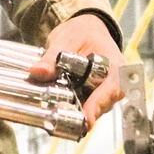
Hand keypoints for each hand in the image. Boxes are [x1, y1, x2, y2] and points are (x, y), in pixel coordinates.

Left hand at [28, 14, 124, 129]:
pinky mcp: (93, 97)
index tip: (88, 117)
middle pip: (105, 103)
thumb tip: (38, 71)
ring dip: (79, 114)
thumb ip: (52, 57)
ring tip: (61, 119)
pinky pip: (86, 107)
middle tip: (68, 123)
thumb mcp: (66, 40)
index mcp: (115, 64)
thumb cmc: (83, 33)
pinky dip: (74, 110)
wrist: (85, 31)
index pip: (113, 86)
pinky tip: (60, 111)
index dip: (100, 103)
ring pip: (95, 109)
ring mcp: (104, 92)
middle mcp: (114, 81)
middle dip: (87, 114)